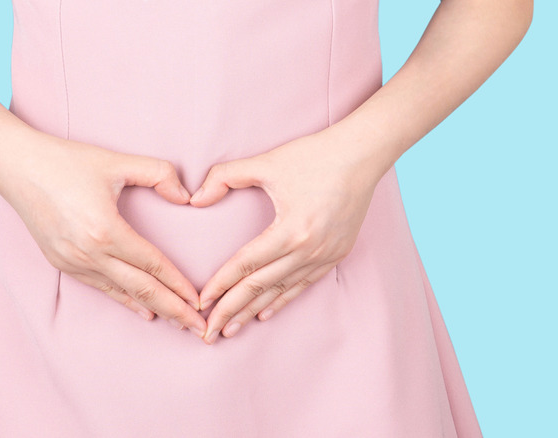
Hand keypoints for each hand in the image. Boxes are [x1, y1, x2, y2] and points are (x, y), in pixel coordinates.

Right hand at [0, 130, 206, 337]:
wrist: (17, 166)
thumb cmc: (66, 161)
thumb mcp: (117, 161)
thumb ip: (159, 173)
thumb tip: (186, 196)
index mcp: (105, 230)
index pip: (153, 266)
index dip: (180, 286)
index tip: (201, 303)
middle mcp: (88, 253)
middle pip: (141, 289)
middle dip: (174, 310)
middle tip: (199, 327)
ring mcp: (72, 261)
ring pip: (121, 293)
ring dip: (152, 308)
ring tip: (178, 323)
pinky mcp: (61, 262)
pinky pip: (100, 287)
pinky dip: (124, 300)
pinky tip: (143, 310)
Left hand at [189, 129, 380, 343]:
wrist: (362, 155)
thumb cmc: (314, 155)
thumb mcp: (266, 162)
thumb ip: (225, 176)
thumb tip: (195, 198)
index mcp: (291, 229)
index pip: (246, 266)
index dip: (220, 286)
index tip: (200, 303)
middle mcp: (309, 249)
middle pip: (260, 287)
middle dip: (231, 311)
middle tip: (208, 332)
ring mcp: (325, 255)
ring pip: (281, 291)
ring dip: (253, 312)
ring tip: (230, 330)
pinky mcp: (336, 254)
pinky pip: (303, 285)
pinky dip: (281, 301)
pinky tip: (264, 314)